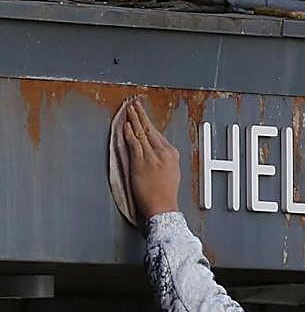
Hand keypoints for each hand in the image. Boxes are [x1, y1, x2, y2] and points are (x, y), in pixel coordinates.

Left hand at [122, 99, 179, 220]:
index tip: (144, 115)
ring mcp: (151, 156)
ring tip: (129, 109)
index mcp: (172, 155)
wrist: (162, 207)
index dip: (149, 122)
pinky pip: (134, 142)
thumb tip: (154, 152)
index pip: (158, 134)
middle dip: (141, 115)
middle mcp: (163, 153)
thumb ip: (163, 160)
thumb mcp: (171, 173)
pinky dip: (129, 132)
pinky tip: (126, 125)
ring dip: (134, 119)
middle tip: (135, 104)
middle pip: (150, 129)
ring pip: (142, 132)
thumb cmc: (165, 194)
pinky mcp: (140, 162)